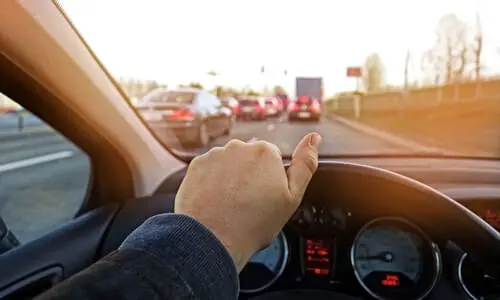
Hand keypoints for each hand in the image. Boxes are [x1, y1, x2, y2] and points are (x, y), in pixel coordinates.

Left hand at [175, 132, 320, 270]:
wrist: (212, 239)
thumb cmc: (254, 223)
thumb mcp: (292, 197)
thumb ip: (305, 164)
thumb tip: (314, 138)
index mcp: (265, 152)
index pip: (272, 159)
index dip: (270, 180)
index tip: (264, 197)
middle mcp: (238, 147)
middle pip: (249, 159)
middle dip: (249, 175)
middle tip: (247, 202)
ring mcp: (214, 155)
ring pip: (228, 163)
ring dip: (229, 177)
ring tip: (229, 204)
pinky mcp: (195, 165)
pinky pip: (208, 170)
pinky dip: (211, 181)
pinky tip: (215, 200)